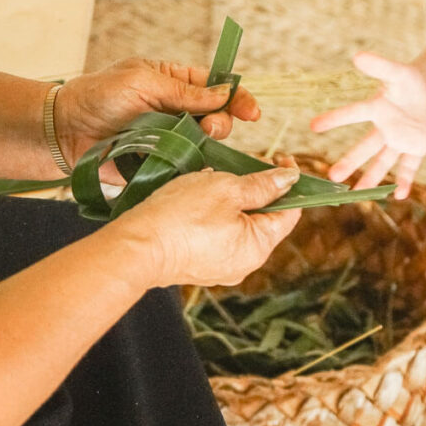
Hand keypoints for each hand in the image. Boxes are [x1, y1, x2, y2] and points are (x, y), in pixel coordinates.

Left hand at [54, 58, 260, 173]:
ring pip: (206, 144)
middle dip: (222, 122)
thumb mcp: (141, 81)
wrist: (65, 131)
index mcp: (174, 82)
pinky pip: (187, 166)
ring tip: (199, 142)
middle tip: (211, 128)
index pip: (216, 88)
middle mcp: (177, 110)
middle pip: (218, 117)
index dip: (237, 98)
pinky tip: (194, 166)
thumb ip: (183, 91)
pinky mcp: (161, 162)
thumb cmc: (98, 96)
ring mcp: (170, 138)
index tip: (251, 112)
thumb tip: (222, 95)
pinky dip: (195, 167)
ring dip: (210, 144)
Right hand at [110, 164, 301, 288]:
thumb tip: (290, 179)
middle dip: (257, 189)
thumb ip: (262, 184)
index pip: (290, 212)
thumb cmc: (181, 216)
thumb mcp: (227, 189)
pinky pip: (217, 234)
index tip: (280, 158)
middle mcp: (244, 264)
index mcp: (258, 247)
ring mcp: (220, 267)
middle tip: (243, 164)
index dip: (290, 182)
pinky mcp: (199, 265)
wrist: (136, 246)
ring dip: (232, 199)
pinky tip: (197, 197)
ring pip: (238, 225)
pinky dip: (214, 214)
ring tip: (214, 178)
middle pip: (264, 219)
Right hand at [310, 52, 425, 198]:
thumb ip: (380, 66)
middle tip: (331, 176)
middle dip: (350, 162)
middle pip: (365, 148)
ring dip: (371, 178)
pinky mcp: (415, 150)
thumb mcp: (398, 71)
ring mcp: (398, 142)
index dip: (334, 119)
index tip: (313, 126)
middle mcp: (383, 129)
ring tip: (356, 194)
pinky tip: (399, 194)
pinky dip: (404, 180)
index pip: (353, 114)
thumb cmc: (409, 82)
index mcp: (377, 109)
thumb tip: (357, 56)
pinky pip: (408, 167)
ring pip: (383, 162)